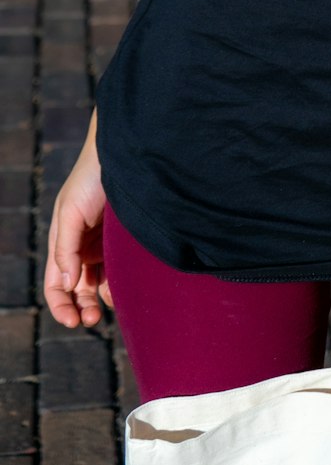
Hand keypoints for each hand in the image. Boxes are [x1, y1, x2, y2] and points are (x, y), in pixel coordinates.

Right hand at [44, 131, 113, 328]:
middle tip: (94, 318)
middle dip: (84, 309)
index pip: (56, 287)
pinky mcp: (125, 242)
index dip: (61, 306)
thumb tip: (68, 284)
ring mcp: (105, 247)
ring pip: (101, 284)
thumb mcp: (70, 211)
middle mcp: (82, 250)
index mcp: (63, 246)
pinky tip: (127, 287)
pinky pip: (121, 270)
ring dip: (103, 299)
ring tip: (112, 303)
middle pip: (79, 291)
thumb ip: (65, 248)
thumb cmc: (89, 179)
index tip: (73, 321)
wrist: (122, 155)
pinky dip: (121, 283)